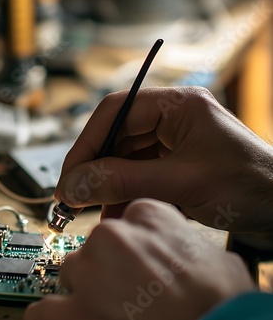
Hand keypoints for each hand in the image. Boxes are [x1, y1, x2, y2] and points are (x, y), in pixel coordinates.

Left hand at [25, 200, 253, 319]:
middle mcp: (110, 236)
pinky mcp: (76, 314)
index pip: (121, 223)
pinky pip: (41, 312)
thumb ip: (181, 243)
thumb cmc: (222, 306)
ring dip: (81, 293)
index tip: (132, 264)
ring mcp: (89, 273)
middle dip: (103, 271)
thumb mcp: (213, 256)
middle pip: (91, 249)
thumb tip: (178, 253)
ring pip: (69, 275)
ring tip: (107, 317)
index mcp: (144, 215)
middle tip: (124, 295)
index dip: (128, 248)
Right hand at [55, 87, 272, 233]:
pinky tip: (114, 213)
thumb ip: (122, 182)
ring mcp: (171, 141)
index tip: (69, 176)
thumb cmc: (250, 188)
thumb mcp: (180, 183)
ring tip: (93, 212)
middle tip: (72, 198)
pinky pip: (135, 174)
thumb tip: (72, 186)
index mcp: (177, 105)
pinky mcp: (172, 164)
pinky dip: (121, 194)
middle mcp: (170, 118)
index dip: (86, 143)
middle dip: (92, 168)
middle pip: (114, 136)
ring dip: (105, 185)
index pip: (114, 112)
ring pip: (121, 158)